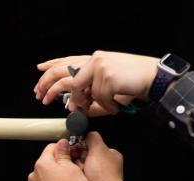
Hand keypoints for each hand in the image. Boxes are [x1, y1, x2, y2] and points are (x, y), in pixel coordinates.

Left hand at [28, 139, 89, 180]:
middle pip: (49, 162)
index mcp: (42, 163)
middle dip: (60, 163)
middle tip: (73, 169)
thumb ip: (64, 153)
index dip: (64, 149)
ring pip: (48, 175)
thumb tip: (62, 144)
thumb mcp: (72, 167)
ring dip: (57, 176)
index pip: (51, 147)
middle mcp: (35, 174)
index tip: (72, 153)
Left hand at [34, 52, 159, 115]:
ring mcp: (100, 68)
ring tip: (105, 107)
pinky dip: (107, 107)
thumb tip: (71, 106)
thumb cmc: (132, 81)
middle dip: (50, 88)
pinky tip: (117, 105)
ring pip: (82, 92)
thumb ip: (89, 93)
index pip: (67, 60)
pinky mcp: (107, 78)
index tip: (39, 72)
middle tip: (42, 99)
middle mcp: (95, 60)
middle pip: (64, 74)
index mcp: (94, 59)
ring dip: (89, 104)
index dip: (52, 66)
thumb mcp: (107, 85)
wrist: (154, 77)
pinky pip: (99, 99)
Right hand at [78, 133, 133, 180]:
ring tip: (81, 173)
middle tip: (81, 163)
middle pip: (81, 155)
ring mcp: (94, 176)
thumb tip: (86, 134)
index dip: (81, 146)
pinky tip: (78, 179)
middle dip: (77, 158)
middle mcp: (101, 165)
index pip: (89, 145)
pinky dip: (75, 177)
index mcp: (108, 155)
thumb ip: (93, 138)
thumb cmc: (104, 176)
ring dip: (75, 168)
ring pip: (76, 166)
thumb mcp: (99, 149)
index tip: (76, 148)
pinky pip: (76, 177)